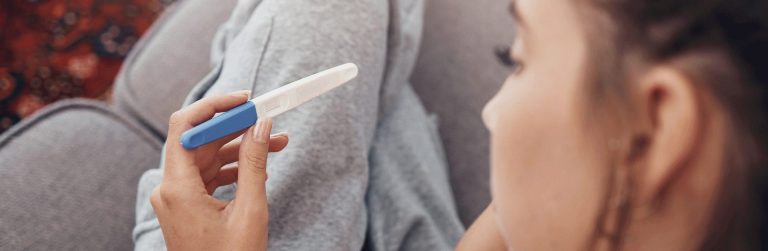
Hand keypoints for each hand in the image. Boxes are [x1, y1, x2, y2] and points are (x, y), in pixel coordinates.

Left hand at [150, 91, 288, 250]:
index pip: (186, 127)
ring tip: (277, 143)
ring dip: (241, 149)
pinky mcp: (187, 207)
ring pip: (208, 159)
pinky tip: (260, 167)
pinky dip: (233, 169)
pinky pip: (209, 177)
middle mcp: (170, 190)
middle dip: (236, 128)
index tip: (246, 100)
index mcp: (177, 188)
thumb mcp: (250, 210)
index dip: (215, 107)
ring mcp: (177, 199)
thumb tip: (261, 125)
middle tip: (268, 119)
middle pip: (200, 141)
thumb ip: (254, 163)